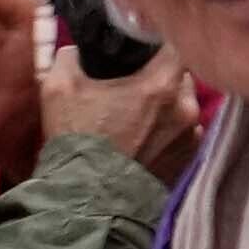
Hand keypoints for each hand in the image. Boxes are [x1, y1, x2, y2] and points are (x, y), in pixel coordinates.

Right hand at [39, 40, 203, 179]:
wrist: (87, 202)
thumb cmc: (77, 142)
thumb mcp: (58, 89)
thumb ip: (69, 58)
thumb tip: (76, 52)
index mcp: (162, 84)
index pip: (174, 46)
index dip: (157, 45)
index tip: (140, 51)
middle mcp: (185, 108)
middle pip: (181, 76)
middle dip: (160, 78)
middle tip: (133, 86)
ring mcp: (190, 138)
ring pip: (183, 107)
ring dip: (165, 108)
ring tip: (137, 118)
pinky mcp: (187, 162)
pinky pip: (182, 135)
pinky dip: (167, 133)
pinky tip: (143, 141)